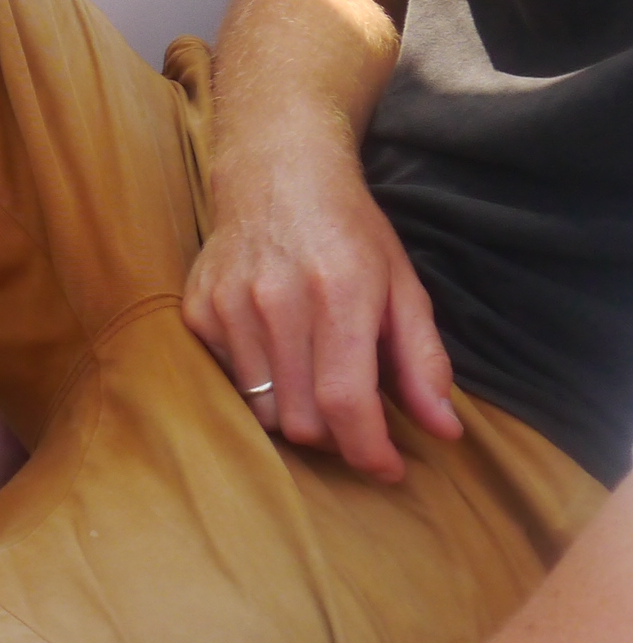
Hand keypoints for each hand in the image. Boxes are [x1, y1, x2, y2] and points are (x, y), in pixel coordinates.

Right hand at [183, 141, 461, 480]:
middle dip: (337, 438)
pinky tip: (280, 356)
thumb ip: (424, 362)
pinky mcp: (198, 311)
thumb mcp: (403, 287)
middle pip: (301, 419)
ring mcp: (229, 306)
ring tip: (318, 391)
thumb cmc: (350, 231)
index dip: (369, 450)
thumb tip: (444, 430)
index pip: (345, 401)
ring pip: (262, 410)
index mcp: (339, 294)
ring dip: (297, 417)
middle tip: (357, 423)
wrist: (276, 173)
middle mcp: (277, 301)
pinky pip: (231, 382)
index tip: (389, 468)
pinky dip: (261, 386)